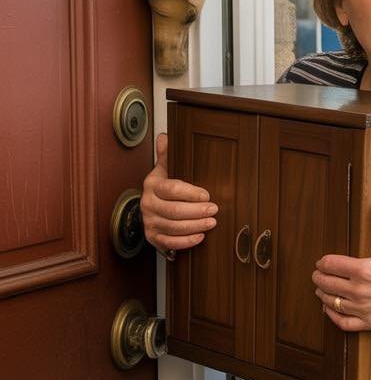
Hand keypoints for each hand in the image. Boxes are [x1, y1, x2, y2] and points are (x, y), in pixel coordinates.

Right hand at [140, 132, 218, 253]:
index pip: (171, 189)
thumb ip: (168, 154)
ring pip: (173, 227)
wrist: (152, 205)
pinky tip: (199, 237)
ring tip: (212, 223)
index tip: (207, 195)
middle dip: (196, 211)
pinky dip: (185, 242)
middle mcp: (148, 204)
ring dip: (194, 226)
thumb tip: (166, 136)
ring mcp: (149, 222)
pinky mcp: (153, 237)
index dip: (190, 193)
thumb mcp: (166, 168)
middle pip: (173, 210)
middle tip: (214, 210)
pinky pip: (169, 242)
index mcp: (152, 185)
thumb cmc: (164, 186)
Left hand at [313, 199, 370, 331]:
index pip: (330, 265)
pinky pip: (342, 322)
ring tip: (322, 290)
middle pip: (326, 284)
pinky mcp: (368, 322)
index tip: (321, 262)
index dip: (322, 262)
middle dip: (318, 278)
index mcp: (363, 269)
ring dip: (323, 295)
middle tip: (318, 275)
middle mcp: (360, 290)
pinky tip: (330, 309)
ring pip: (331, 302)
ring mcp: (363, 308)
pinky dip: (332, 316)